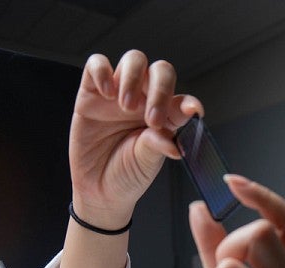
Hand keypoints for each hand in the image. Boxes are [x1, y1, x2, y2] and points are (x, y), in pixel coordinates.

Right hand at [69, 50, 202, 228]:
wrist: (98, 189)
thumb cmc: (128, 175)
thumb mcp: (148, 161)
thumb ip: (159, 144)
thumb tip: (176, 142)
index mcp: (166, 117)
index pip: (181, 100)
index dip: (189, 103)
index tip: (193, 113)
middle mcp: (145, 100)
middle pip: (160, 72)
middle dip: (160, 89)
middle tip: (152, 118)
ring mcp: (119, 93)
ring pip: (133, 60)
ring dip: (133, 78)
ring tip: (126, 106)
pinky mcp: (91, 93)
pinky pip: (96, 64)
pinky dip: (102, 71)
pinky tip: (106, 92)